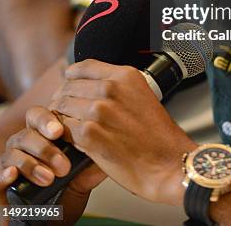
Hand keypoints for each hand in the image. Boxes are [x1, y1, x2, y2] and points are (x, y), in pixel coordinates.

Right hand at [0, 106, 105, 220]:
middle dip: (44, 146)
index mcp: (43, 134)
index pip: (42, 115)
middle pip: (28, 132)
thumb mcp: (85, 172)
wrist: (51, 219)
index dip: (50, 120)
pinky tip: (12, 174)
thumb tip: (114, 142)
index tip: (61, 131)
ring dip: (32, 165)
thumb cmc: (68, 189)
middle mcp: (24, 144)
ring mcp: (9, 162)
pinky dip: (3, 174)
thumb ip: (95, 155)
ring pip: (14, 152)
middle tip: (62, 163)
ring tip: (50, 178)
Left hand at [50, 59, 196, 205]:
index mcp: (125, 76)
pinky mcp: (90, 133)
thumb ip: (118, 89)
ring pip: (62, 107)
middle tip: (63, 112)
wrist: (168, 163)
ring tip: (66, 128)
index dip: (72, 78)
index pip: (84, 66)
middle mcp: (111, 88)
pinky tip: (73, 142)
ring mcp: (99, 109)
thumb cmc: (158, 137)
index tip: (69, 85)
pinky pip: (63, 129)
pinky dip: (65, 136)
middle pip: (68, 86)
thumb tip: (92, 88)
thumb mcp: (142, 97)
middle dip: (63, 100)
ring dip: (62, 118)